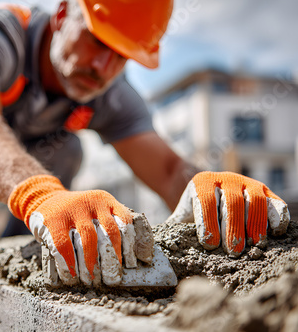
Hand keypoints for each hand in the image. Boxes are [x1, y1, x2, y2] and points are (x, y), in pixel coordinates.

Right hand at [8, 175, 153, 285]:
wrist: (45, 199)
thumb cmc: (78, 213)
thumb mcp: (97, 210)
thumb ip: (112, 226)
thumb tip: (137, 257)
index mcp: (105, 200)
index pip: (124, 222)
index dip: (129, 245)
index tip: (128, 265)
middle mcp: (91, 202)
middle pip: (109, 233)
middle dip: (112, 259)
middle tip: (111, 278)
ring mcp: (71, 210)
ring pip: (88, 240)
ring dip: (91, 263)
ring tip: (91, 279)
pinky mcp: (53, 220)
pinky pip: (63, 245)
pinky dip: (69, 263)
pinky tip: (71, 273)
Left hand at [167, 171, 289, 256]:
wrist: (207, 187)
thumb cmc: (193, 210)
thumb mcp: (180, 215)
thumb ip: (171, 229)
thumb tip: (152, 250)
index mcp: (201, 183)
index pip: (205, 202)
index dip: (207, 223)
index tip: (209, 244)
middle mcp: (225, 178)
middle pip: (231, 203)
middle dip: (232, 228)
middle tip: (233, 251)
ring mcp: (246, 182)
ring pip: (253, 201)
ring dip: (255, 223)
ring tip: (255, 244)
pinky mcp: (264, 190)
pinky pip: (273, 201)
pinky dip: (276, 216)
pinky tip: (275, 233)